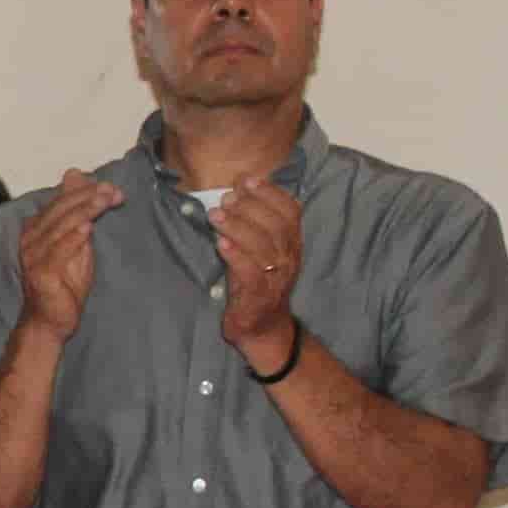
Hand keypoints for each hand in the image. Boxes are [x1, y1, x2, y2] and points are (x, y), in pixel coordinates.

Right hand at [17, 172, 124, 340]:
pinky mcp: (40, 273)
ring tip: (104, 200)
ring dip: (84, 211)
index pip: (61, 201)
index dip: (85, 191)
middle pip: (60, 209)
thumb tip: (76, 176)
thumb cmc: (63, 284)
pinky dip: (72, 238)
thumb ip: (78, 214)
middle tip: (112, 191)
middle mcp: (30, 239)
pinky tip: (87, 227)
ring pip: (60, 226)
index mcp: (36, 228)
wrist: (49, 321)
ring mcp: (33, 256)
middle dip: (88, 197)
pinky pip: (58, 251)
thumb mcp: (76, 243)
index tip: (112, 188)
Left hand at [215, 174, 303, 366]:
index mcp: (291, 244)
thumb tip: (236, 193)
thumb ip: (256, 226)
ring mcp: (274, 278)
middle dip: (250, 206)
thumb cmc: (258, 284)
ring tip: (216, 216)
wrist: (264, 328)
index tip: (248, 179)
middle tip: (227, 197)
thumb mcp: (262, 252)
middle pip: (275, 225)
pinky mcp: (257, 295)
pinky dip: (235, 256)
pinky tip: (220, 244)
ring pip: (262, 246)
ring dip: (237, 227)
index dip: (271, 192)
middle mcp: (287, 258)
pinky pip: (249, 272)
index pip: (291, 212)